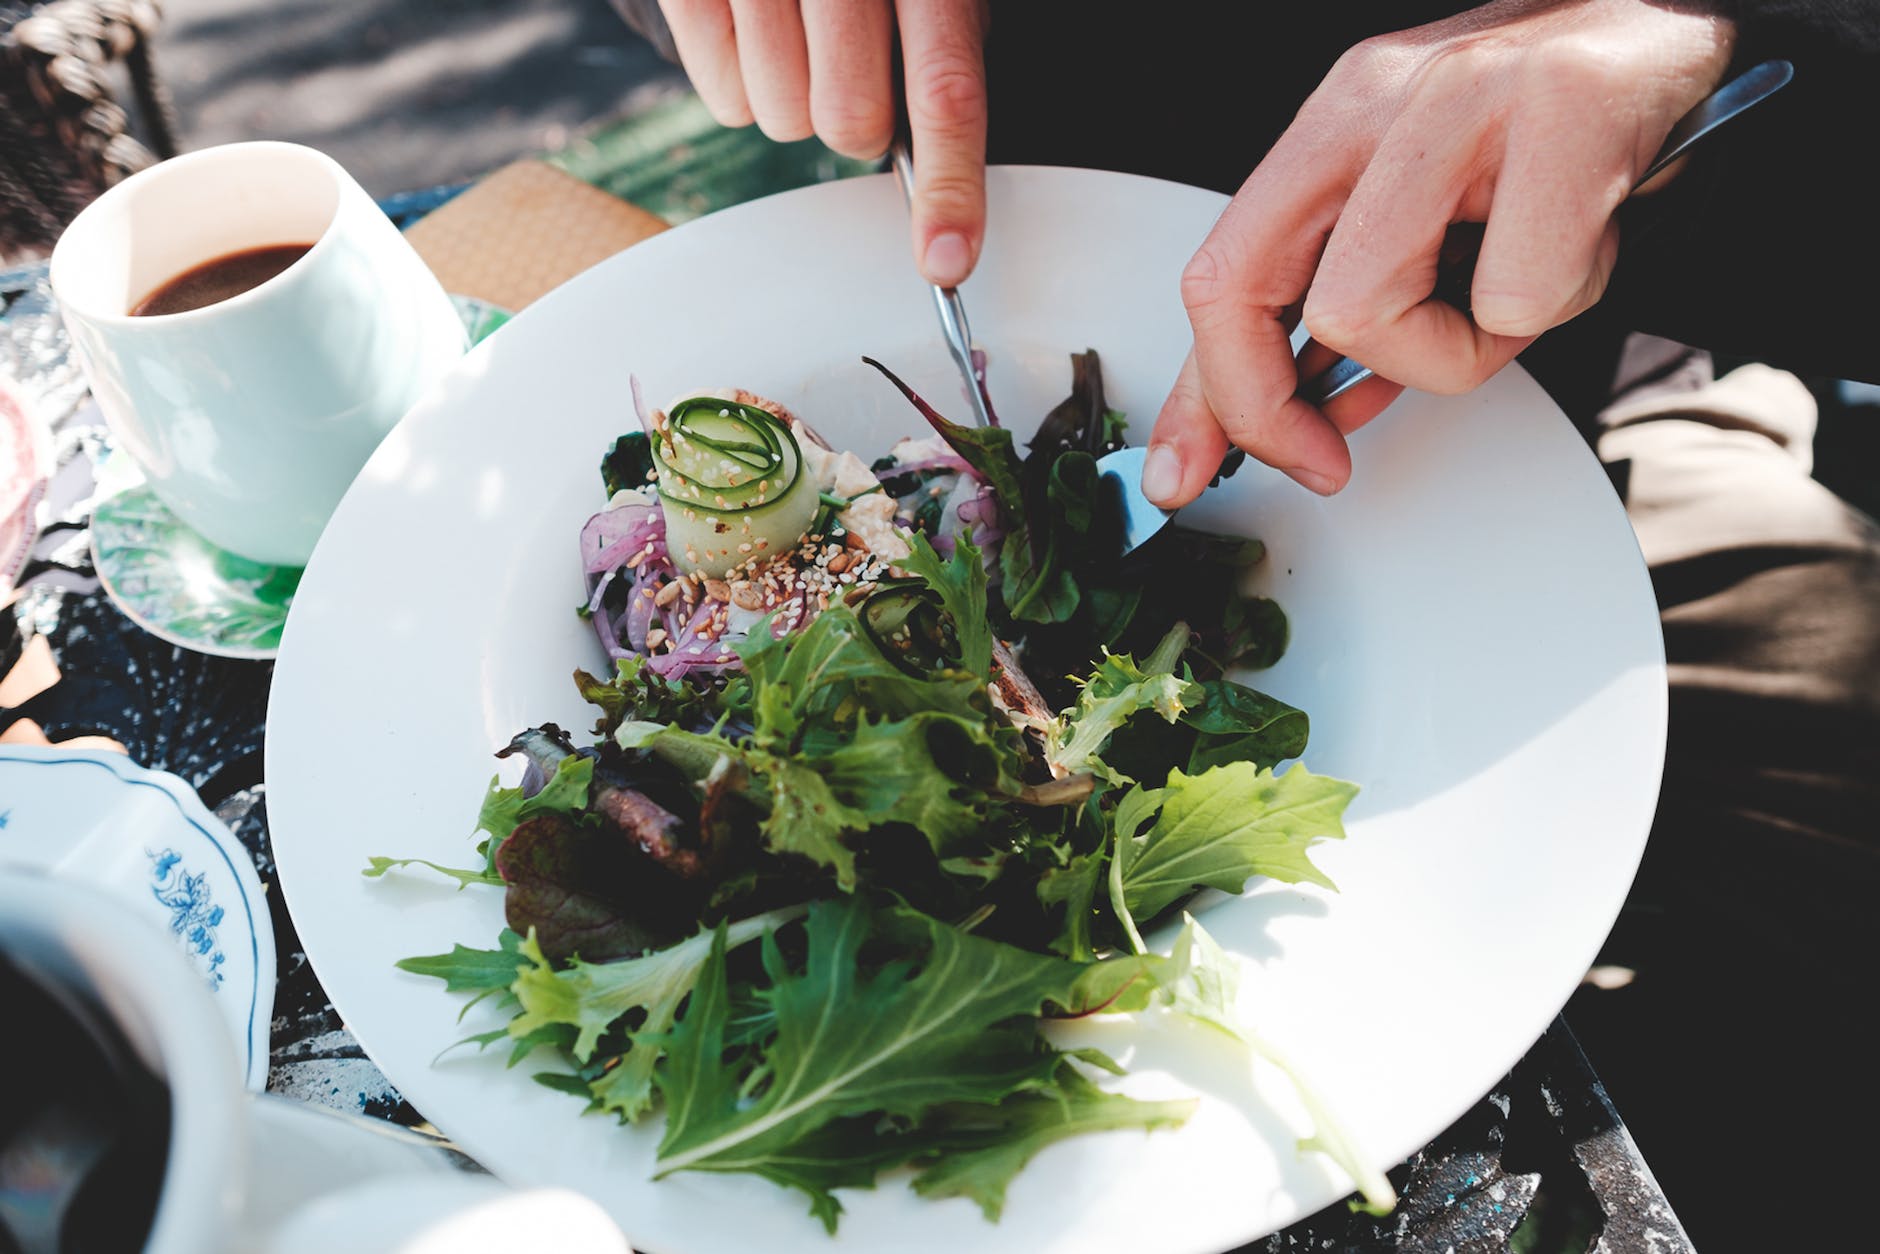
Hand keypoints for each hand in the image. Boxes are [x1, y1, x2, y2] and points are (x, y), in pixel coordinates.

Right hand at [657, 0, 989, 284]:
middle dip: (855, 122)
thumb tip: (942, 184)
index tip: (947, 259)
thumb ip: (941, 59)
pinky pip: (724, 97)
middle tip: (848, 67)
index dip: (950, 185)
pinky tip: (756, 32)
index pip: (945, 89)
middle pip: (848, 121)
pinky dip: (742, 85)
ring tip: (798, 39)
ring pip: (780, 119)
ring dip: (793, 103)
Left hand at [1140, 0, 1735, 505]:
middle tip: (1325, 453)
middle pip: (1245, 290)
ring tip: (1510, 297)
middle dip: (1270, 407)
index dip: (1203, 397)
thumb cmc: (1547, 132)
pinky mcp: (1561, 112)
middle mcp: (1377, 98)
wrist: (1672, 25)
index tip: (1195, 471)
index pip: (1216, 273)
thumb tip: (1287, 418)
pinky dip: (1554, 307)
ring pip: (1367, 310)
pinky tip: (1580, 250)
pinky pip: (1514, 298)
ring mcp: (1463, 98)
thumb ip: (1339, 306)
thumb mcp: (1418, 210)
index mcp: (1334, 121)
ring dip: (1448, 352)